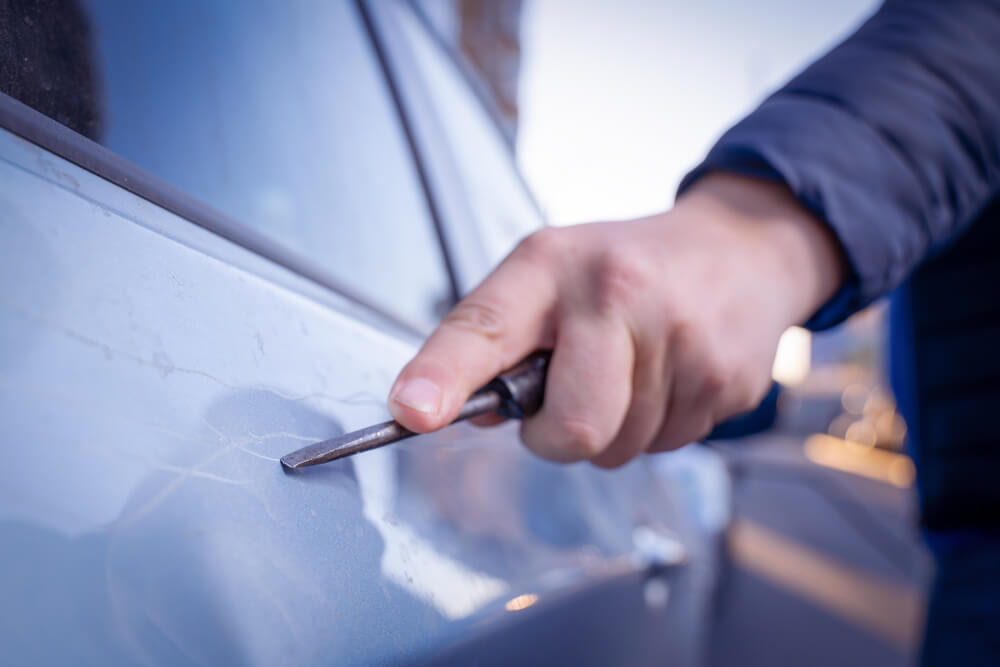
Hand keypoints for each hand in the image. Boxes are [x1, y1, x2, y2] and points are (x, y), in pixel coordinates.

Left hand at [388, 173, 845, 466]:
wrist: (742, 247)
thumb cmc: (627, 267)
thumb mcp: (551, 273)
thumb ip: (499, 339)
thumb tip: (461, 412)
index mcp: (552, 265)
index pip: (484, 326)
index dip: (443, 375)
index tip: (413, 411)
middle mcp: (615, 294)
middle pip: (572, 428)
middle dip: (558, 436)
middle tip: (571, 392)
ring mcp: (680, 338)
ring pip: (619, 448)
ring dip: (612, 430)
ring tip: (632, 369)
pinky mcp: (725, 378)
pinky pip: (668, 447)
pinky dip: (657, 427)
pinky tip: (669, 376)